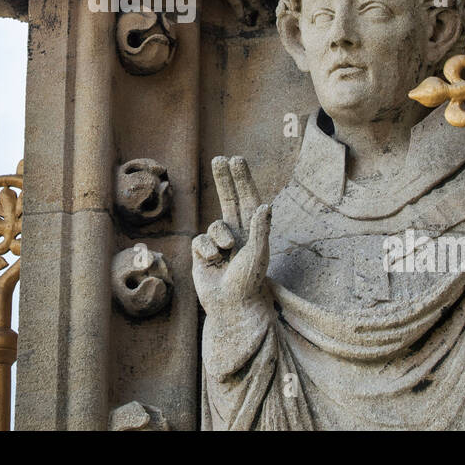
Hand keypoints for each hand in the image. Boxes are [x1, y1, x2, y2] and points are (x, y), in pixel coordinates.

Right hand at [192, 156, 272, 315]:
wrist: (231, 306)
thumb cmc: (249, 281)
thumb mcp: (258, 253)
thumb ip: (260, 229)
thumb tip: (264, 205)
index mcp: (254, 231)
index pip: (248, 199)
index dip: (242, 179)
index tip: (236, 158)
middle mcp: (237, 234)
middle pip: (229, 199)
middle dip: (224, 179)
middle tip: (219, 157)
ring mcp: (219, 243)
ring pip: (214, 225)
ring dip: (219, 237)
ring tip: (226, 255)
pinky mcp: (203, 253)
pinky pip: (200, 241)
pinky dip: (206, 250)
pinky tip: (212, 264)